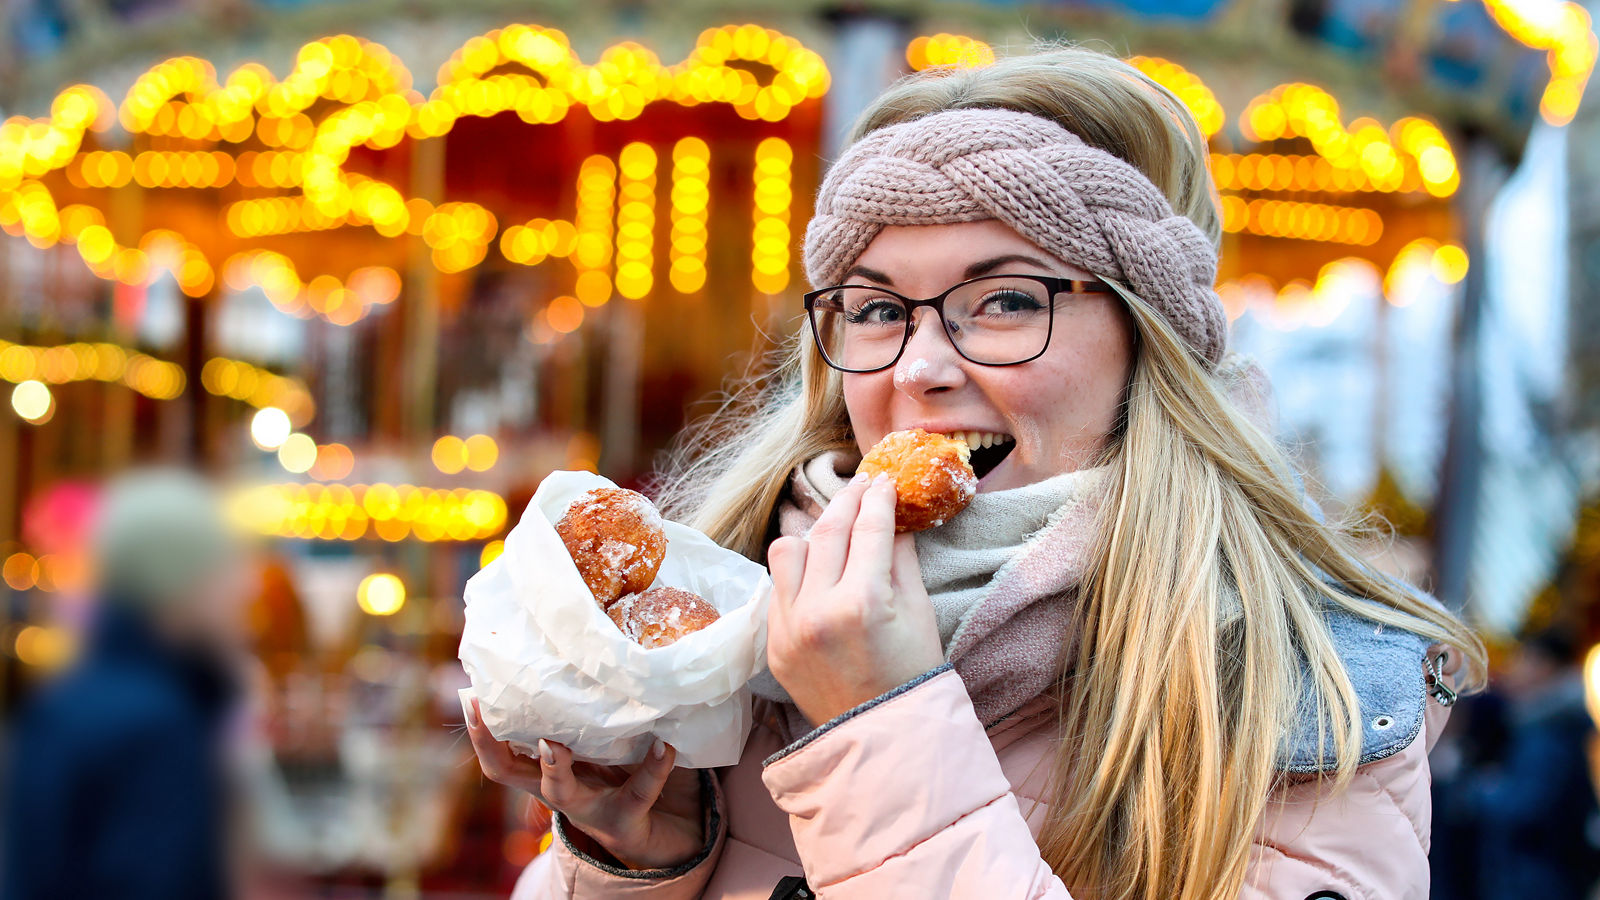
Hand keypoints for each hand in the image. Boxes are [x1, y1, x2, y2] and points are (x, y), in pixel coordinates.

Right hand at [465, 699, 703, 869]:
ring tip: (553, 742)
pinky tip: (664, 745)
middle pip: (510, 775)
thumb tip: (564, 653)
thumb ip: (575, 716)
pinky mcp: (625, 817)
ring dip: (553, 768)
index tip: (470, 697)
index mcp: (543, 772)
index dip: (481, 731)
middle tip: (485, 714)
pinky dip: (654, 767)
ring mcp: (587, 807)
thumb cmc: (610, 774)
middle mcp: (556, 790)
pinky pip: (639, 793)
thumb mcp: (588, 745)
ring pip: (560, 793)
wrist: (647, 829)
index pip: (499, 755)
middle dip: (494, 746)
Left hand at [766, 472, 944, 725]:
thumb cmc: (911, 672)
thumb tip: (892, 514)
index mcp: (863, 603)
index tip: (884, 481)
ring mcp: (789, 627)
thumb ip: (901, 557)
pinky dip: (799, 571)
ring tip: (836, 533)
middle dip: (848, 500)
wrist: (880, 733)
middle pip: (828, 530)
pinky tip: (819, 570)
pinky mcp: (774, 642)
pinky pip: (779, 586)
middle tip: (862, 486)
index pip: (869, 528)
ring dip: (815, 534)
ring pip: (790, 549)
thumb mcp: (919, 612)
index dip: (879, 498)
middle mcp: (818, 611)